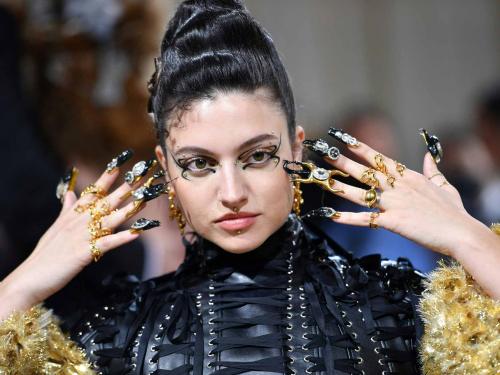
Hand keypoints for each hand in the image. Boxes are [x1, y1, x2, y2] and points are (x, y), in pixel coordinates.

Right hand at [0, 159, 161, 317]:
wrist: (30, 277)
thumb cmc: (46, 253)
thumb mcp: (56, 226)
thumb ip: (67, 209)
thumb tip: (71, 193)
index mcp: (73, 213)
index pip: (94, 189)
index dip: (109, 175)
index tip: (123, 160)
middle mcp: (79, 221)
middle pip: (108, 200)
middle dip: (127, 186)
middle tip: (144, 173)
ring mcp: (82, 236)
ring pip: (111, 218)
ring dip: (130, 208)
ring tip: (147, 198)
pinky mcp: (84, 253)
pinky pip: (107, 244)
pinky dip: (123, 238)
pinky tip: (138, 233)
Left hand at [320, 142, 470, 256]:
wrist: (461, 232)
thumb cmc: (454, 212)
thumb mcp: (444, 186)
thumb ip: (432, 170)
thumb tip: (428, 156)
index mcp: (408, 177)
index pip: (379, 158)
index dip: (360, 148)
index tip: (344, 139)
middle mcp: (398, 187)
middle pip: (364, 172)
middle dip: (342, 162)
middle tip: (324, 152)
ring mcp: (394, 203)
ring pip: (360, 193)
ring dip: (339, 186)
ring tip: (322, 180)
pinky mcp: (393, 222)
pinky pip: (366, 219)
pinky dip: (348, 218)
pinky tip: (332, 216)